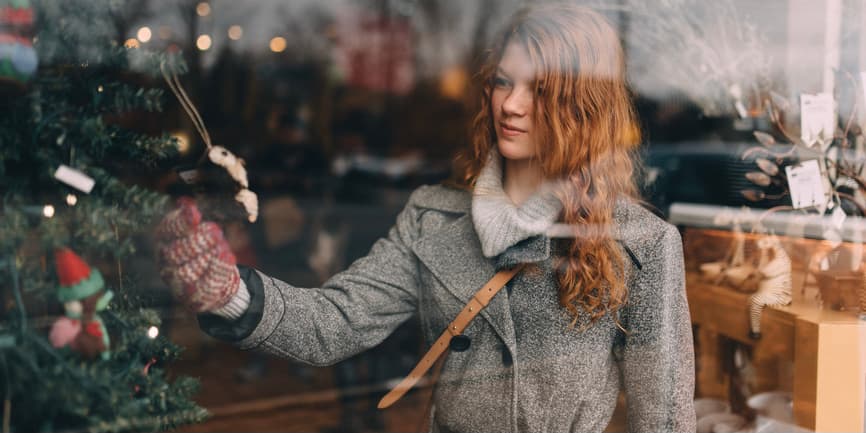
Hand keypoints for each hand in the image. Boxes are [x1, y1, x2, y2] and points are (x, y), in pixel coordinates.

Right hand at [155, 197, 239, 312]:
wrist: (212, 283)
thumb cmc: (202, 250)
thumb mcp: (196, 233)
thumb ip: (188, 219)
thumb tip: (184, 202)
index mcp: (164, 244)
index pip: (167, 231)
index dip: (180, 223)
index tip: (195, 214)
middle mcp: (165, 265)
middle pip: (176, 253)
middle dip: (196, 241)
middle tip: (215, 232)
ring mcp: (177, 284)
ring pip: (189, 270)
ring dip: (208, 256)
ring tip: (222, 247)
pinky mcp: (193, 299)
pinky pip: (205, 285)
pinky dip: (217, 270)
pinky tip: (227, 257)